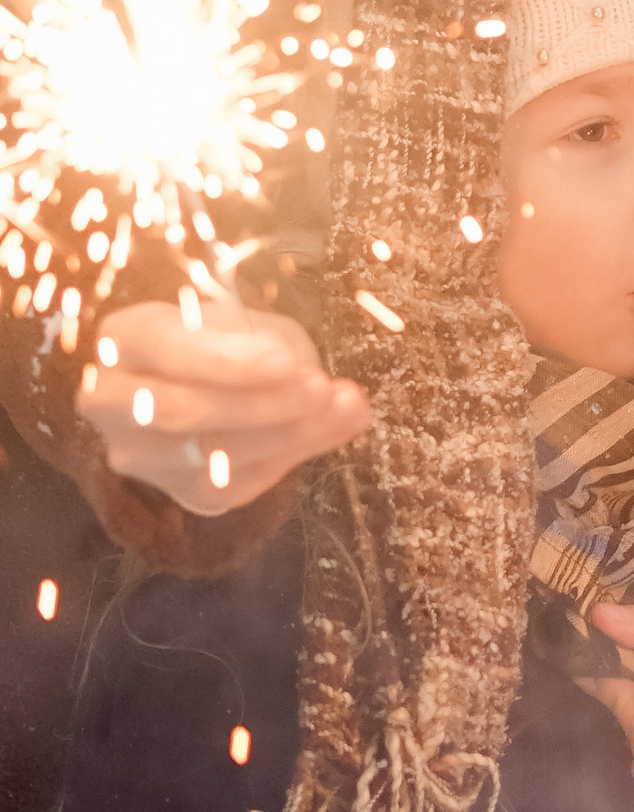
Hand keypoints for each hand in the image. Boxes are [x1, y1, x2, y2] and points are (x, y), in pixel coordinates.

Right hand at [77, 298, 369, 517]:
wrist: (199, 380)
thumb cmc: (221, 337)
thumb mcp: (241, 321)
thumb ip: (269, 345)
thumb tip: (316, 380)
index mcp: (124, 339)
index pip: (165, 349)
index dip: (225, 361)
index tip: (286, 363)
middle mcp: (112, 402)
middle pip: (180, 412)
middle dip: (260, 403)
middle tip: (320, 388)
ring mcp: (138, 454)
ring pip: (208, 455)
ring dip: (286, 433)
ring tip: (343, 408)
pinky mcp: (178, 490)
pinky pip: (233, 485)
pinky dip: (290, 456)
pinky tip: (333, 428)